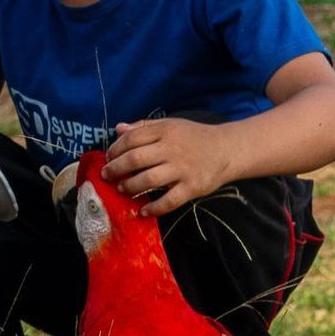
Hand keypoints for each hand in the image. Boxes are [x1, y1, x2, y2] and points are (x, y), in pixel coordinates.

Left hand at [102, 118, 230, 216]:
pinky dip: (154, 208)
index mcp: (165, 131)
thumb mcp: (170, 125)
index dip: (115, 149)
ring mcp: (183, 169)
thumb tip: (118, 128)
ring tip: (122, 189)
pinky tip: (143, 211)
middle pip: (135, 159)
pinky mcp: (193, 187)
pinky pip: (170, 201)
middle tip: (107, 175)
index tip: (108, 157)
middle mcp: (172, 149)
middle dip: (116, 169)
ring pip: (148, 180)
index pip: (132, 139)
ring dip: (130, 186)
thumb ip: (144, 127)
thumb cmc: (194, 137)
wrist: (227, 149)